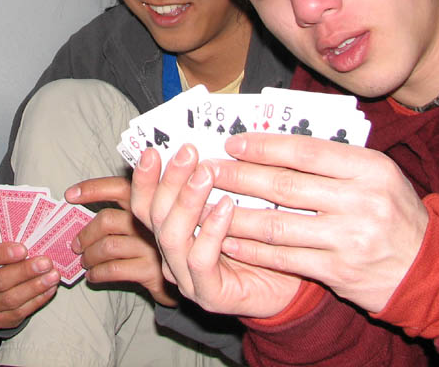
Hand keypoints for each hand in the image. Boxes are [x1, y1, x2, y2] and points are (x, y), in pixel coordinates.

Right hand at [0, 241, 59, 328]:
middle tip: (45, 262)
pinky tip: (50, 288)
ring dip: (35, 287)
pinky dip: (38, 299)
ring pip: (11, 299)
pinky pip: (20, 311)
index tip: (23, 249)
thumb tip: (32, 237)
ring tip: (53, 275)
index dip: (1, 254)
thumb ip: (3, 248)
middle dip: (25, 271)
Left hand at [65, 176, 176, 305]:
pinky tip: (93, 276)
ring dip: (89, 256)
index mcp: (149, 202)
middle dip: (85, 233)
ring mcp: (153, 246)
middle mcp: (152, 221)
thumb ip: (126, 212)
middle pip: (107, 220)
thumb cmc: (160, 246)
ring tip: (84, 261)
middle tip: (75, 245)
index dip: (92, 189)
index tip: (70, 195)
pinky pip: (114, 269)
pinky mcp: (153, 271)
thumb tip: (84, 213)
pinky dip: (98, 273)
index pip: (118, 188)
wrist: (191, 277)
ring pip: (107, 246)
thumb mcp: (150, 222)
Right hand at [130, 145, 301, 317]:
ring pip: (171, 237)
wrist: (293, 287)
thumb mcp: (235, 204)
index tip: (152, 149)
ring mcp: (187, 278)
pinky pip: (200, 260)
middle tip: (188, 152)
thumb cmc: (263, 241)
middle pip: (154, 216)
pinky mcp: (209, 296)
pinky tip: (226, 207)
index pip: (145, 204)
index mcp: (172, 232)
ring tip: (205, 174)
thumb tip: (208, 143)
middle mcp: (172, 255)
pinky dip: (211, 230)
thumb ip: (214, 184)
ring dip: (187, 200)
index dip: (145, 177)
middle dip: (169, 179)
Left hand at [209, 133, 428, 312]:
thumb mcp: (376, 174)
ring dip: (234, 216)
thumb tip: (273, 141)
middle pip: (284, 186)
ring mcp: (348, 239)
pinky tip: (228, 241)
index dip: (264, 147)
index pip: (305, 152)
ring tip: (205, 206)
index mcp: (370, 168)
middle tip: (208, 171)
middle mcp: (360, 202)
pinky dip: (251, 250)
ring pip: (277, 225)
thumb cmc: (393, 212)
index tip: (232, 144)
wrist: (428, 270)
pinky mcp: (338, 272)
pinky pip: (284, 258)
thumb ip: (334, 158)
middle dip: (239, 177)